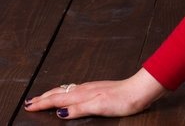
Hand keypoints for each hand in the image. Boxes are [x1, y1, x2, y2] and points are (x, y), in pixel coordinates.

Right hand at [24, 68, 166, 118]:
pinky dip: (66, 92)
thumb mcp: (99, 106)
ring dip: (54, 93)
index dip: (42, 103)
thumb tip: (59, 112)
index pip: (57, 99)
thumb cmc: (123, 99)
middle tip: (30, 101)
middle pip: (60, 92)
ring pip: (67, 89)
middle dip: (44, 97)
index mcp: (82, 94)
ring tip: (44, 96)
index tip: (28, 105)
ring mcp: (92, 87)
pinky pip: (76, 89)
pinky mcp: (100, 88)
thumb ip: (78, 108)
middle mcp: (85, 88)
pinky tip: (70, 92)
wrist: (140, 90)